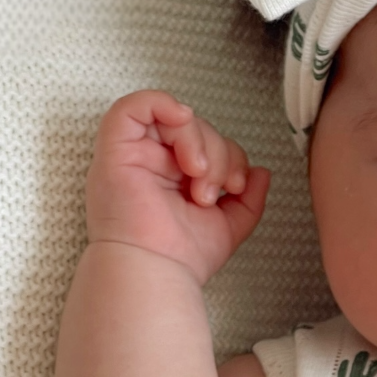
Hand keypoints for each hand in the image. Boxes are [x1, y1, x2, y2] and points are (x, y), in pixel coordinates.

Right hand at [85, 90, 269, 285]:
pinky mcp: (115, 151)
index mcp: (174, 178)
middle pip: (196, 128)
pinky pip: (133, 106)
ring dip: (199, 142)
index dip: (231, 156)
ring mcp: (132, 156)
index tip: (236, 187)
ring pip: (173, 118)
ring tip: (198, 180)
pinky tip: (183, 122)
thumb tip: (261, 173)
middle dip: (218, 153)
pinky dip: (163, 104)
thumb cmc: (182, 257)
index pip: (208, 144)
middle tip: (213, 190)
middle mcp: (151, 163)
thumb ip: (248, 199)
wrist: (156, 272)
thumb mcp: (229, 225)